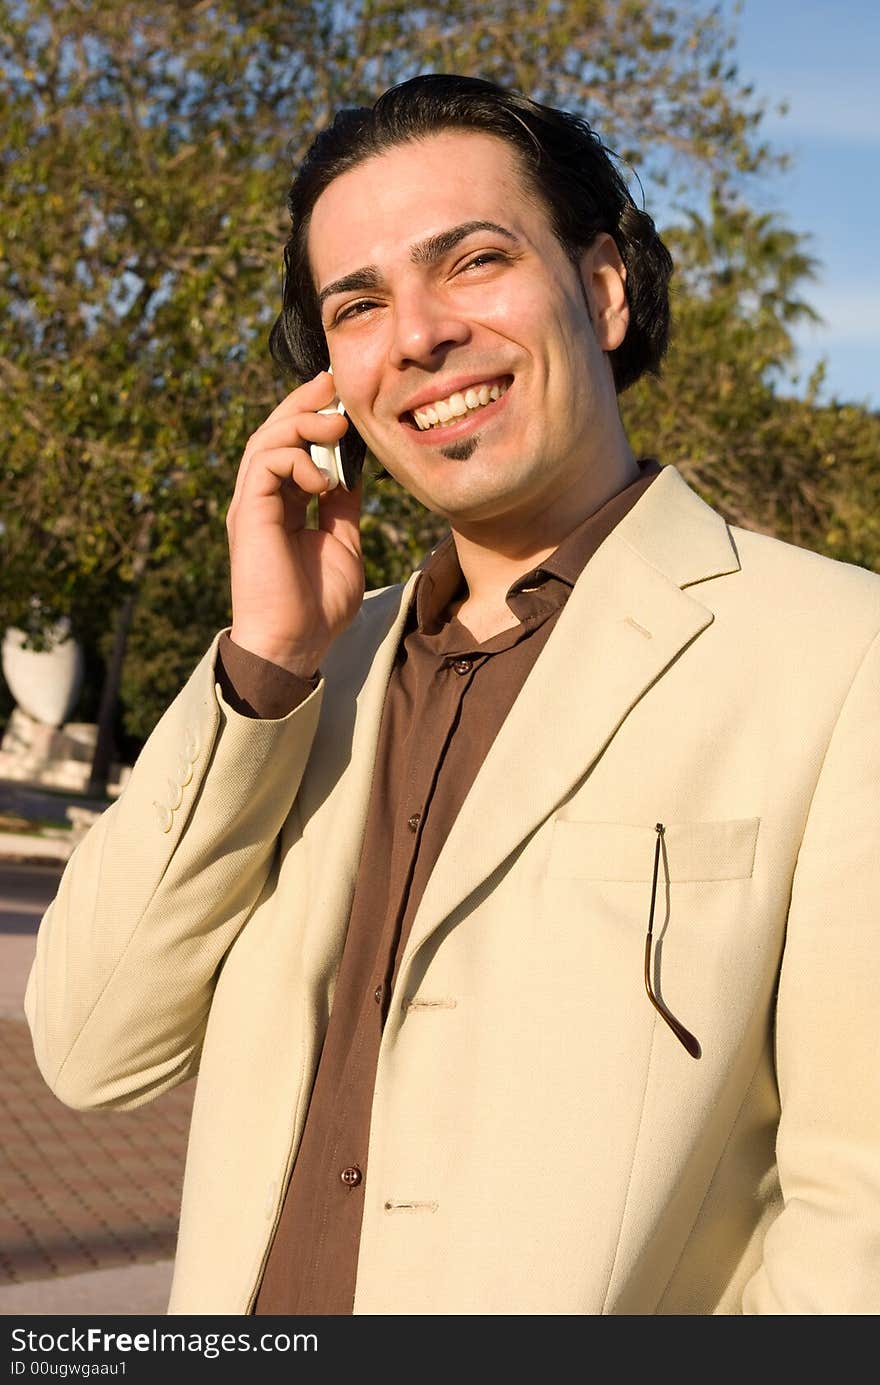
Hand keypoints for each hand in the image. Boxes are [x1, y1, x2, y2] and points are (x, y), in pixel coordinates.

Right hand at [226, 372, 364, 677]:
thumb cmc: (317, 605)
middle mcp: (262, 498)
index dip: (315, 417)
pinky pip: (264, 464)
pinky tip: (324, 479)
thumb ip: (344, 504)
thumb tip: (357, 467)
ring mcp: (251, 504)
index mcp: (283, 503)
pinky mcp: (247, 513)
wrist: (294, 643)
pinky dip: (295, 459)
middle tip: (333, 384)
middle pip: (275, 433)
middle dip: (304, 403)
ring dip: (302, 423)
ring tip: (336, 424)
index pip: (294, 446)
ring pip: (265, 439)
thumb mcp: (343, 542)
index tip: (344, 397)